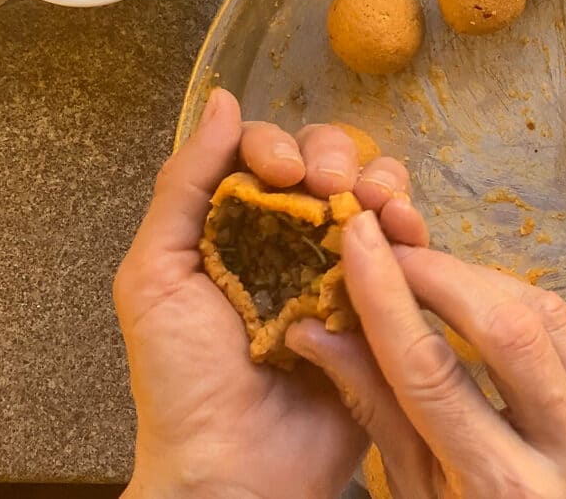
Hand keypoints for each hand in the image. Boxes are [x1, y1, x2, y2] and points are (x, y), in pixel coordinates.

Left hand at [113, 88, 427, 497]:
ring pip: (373, 201)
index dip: (277, 147)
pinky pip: (405, 258)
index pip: (263, 157)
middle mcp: (288, 245)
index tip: (281, 171)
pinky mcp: (380, 313)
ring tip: (378, 203)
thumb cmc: (180, 384)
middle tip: (329, 186)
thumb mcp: (154, 275)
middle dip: (335, 159)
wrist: (234, 472)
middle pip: (327, 167)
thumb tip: (222, 103)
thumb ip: (182, 186)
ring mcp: (338, 277)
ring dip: (382, 185)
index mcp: (232, 231)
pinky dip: (412, 233)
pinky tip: (407, 231)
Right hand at [287, 214, 565, 497]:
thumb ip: (376, 405)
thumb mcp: (415, 488)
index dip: (388, 298)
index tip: (360, 241)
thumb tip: (318, 328)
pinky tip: (474, 297)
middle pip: (505, 328)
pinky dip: (514, 301)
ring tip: (423, 271)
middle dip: (439, 274)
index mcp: (504, 489)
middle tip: (391, 249)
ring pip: (542, 314)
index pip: (432, 373)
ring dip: (476, 280)